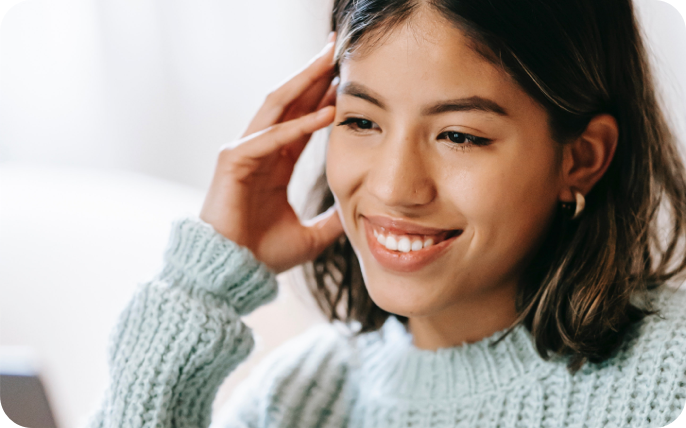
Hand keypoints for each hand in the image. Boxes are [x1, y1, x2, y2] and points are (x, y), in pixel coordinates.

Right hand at [199, 35, 342, 273]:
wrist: (232, 274)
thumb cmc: (262, 256)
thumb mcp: (311, 237)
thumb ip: (332, 222)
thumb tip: (358, 216)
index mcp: (275, 165)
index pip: (301, 121)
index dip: (323, 98)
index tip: (347, 80)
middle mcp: (259, 152)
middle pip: (289, 103)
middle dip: (313, 75)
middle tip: (337, 49)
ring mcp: (244, 153)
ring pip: (277, 107)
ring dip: (305, 82)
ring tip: (330, 61)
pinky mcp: (233, 162)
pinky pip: (270, 137)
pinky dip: (298, 125)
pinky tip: (326, 114)